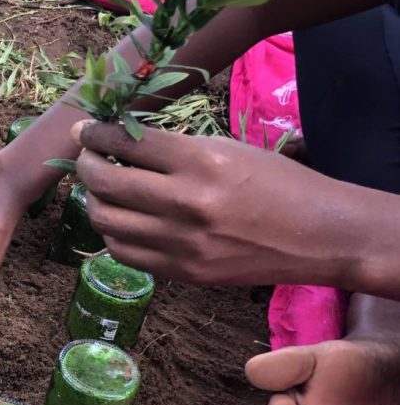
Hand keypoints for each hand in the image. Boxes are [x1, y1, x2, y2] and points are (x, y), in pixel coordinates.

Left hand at [73, 121, 354, 287]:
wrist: (319, 236)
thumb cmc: (276, 182)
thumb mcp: (226, 149)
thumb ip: (172, 148)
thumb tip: (116, 141)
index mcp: (200, 162)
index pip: (125, 143)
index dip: (95, 134)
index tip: (84, 131)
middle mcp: (186, 203)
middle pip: (104, 182)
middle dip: (86, 165)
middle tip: (88, 158)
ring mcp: (181, 244)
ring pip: (105, 220)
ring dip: (95, 200)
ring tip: (102, 189)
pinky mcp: (183, 273)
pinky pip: (124, 252)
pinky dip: (113, 233)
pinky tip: (121, 219)